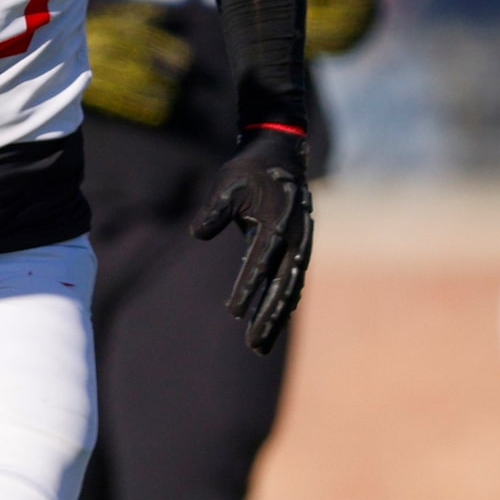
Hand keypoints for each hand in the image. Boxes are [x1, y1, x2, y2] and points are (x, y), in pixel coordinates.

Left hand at [189, 130, 311, 354]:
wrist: (280, 155)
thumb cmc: (247, 171)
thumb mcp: (227, 184)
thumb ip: (214, 210)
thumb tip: (197, 233)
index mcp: (277, 221)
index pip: (259, 261)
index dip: (247, 287)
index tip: (234, 312)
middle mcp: (295, 237)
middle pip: (281, 284)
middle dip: (267, 316)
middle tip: (252, 345)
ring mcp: (301, 243)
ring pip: (290, 287)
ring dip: (276, 316)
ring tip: (261, 345)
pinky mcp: (299, 247)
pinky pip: (294, 279)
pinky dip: (285, 300)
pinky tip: (274, 321)